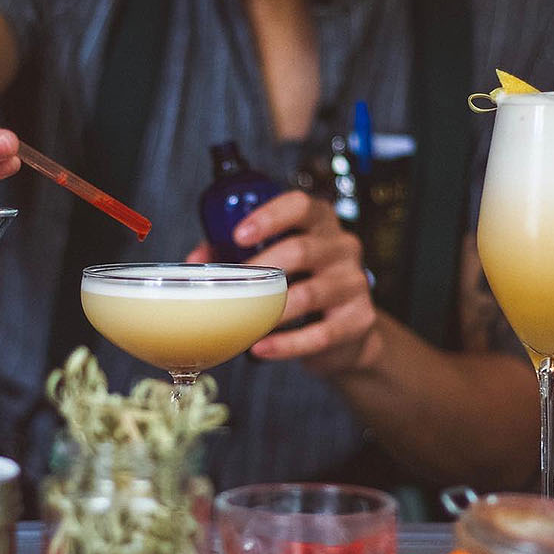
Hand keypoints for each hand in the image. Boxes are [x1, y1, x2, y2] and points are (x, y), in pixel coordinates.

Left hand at [196, 190, 377, 375]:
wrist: (347, 328)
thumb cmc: (304, 281)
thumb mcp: (277, 257)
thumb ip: (235, 253)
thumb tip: (195, 261)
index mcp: (321, 222)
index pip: (300, 205)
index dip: (269, 217)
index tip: (238, 235)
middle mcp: (342, 246)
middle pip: (301, 250)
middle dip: (261, 268)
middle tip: (234, 284)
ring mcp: (354, 283)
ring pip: (308, 295)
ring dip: (270, 311)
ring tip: (244, 321)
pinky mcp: (358, 319)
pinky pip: (319, 334)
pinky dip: (285, 344)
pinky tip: (261, 348)